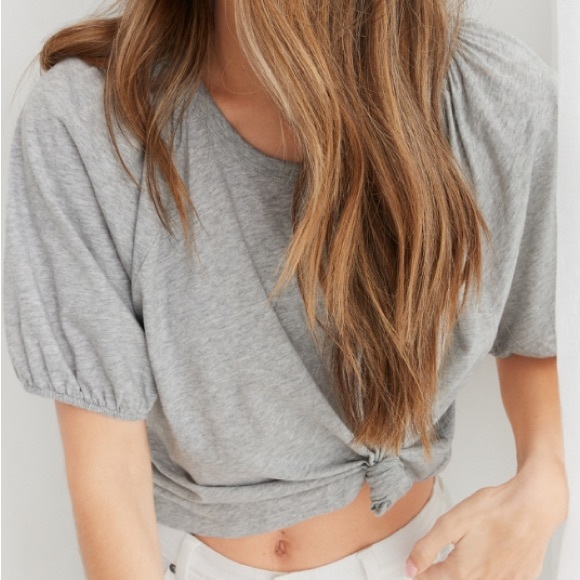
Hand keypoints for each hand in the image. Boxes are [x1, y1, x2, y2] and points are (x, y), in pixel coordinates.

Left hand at [405, 457, 568, 578]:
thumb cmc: (494, 511)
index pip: (432, 579)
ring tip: (469, 553)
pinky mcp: (522, 578)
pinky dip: (491, 573)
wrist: (532, 506)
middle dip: (445, 572)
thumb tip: (410, 568)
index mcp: (462, 571)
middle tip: (446, 556)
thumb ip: (427, 548)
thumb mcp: (451, 523)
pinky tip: (491, 558)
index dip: (421, 571)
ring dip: (467, 573)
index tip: (417, 566)